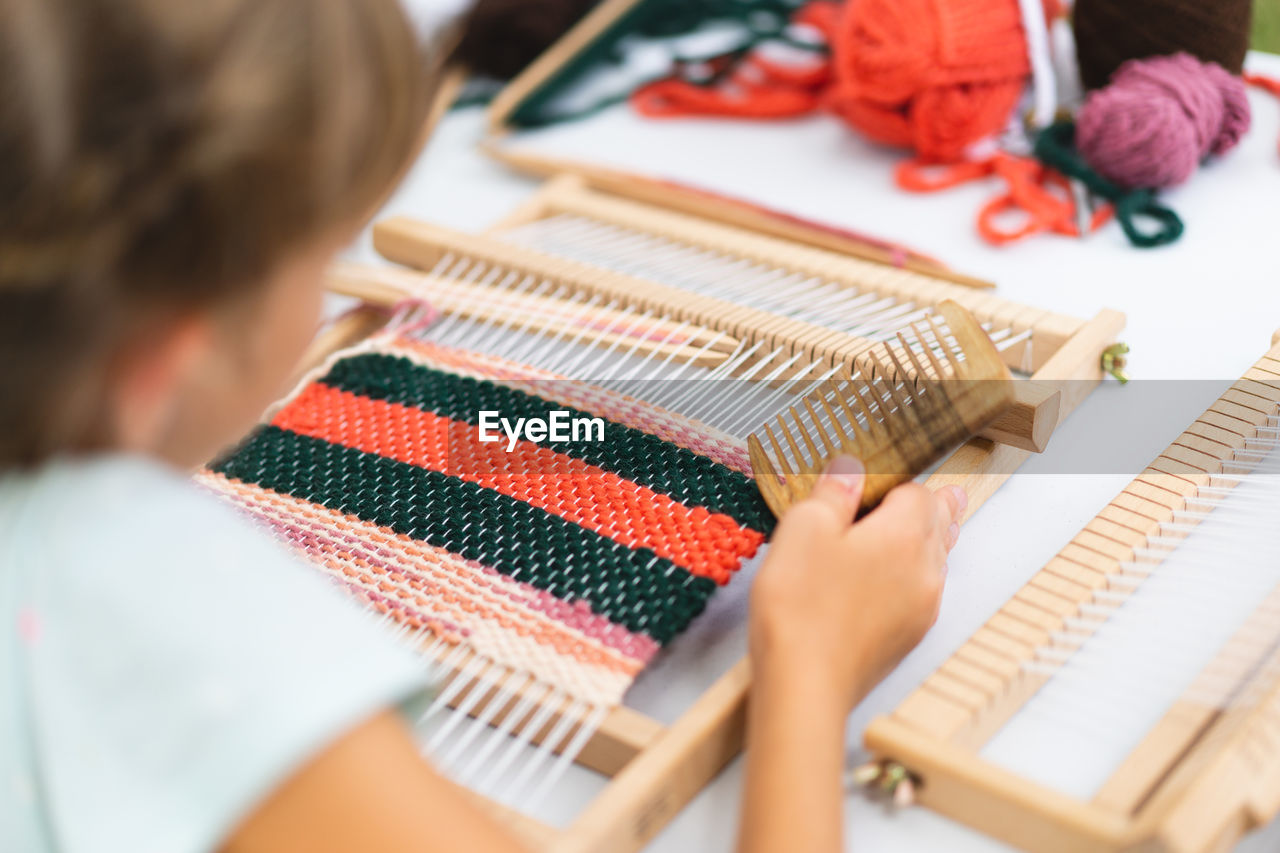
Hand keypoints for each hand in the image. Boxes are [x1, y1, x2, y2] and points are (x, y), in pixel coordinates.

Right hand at [748, 457, 965, 713]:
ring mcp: (921, 608)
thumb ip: (832, 492)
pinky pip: (922, 594)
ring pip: (936, 563)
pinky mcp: (907, 637)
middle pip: (940, 527)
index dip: (898, 481)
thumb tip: (850, 469)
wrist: (806, 683)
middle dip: (938, 508)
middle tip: (949, 496)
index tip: (880, 478)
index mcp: (905, 535)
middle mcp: (925, 571)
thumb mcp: (805, 528)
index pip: (919, 492)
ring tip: (928, 531)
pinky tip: (892, 580)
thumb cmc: (802, 606)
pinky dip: (913, 578)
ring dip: (930, 544)